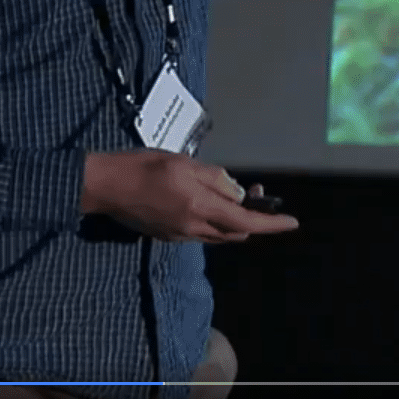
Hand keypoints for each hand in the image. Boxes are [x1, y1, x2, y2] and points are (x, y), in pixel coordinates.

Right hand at [81, 150, 299, 243]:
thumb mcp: (185, 163)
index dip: (272, 224)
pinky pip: (201, 232)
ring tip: (233, 194)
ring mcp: (179, 235)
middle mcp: (192, 228)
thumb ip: (215, 179)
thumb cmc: (143, 167)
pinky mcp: (168, 235)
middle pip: (235, 232)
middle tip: (259, 194)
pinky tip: (207, 201)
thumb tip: (238, 192)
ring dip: (233, 220)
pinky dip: (214, 220)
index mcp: (200, 208)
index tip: (292, 222)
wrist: (105, 186)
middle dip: (252, 218)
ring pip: (219, 234)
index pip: (246, 222)